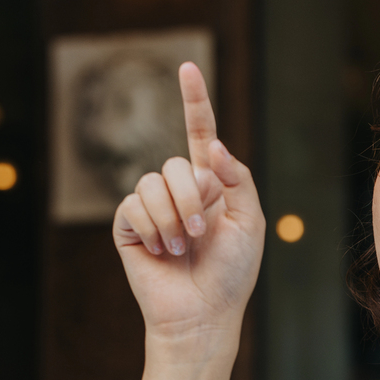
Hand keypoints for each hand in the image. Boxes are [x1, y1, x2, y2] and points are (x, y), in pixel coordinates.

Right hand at [112, 62, 265, 350]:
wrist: (205, 313)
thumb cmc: (232, 272)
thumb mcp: (251, 221)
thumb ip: (236, 178)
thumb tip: (213, 145)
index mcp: (210, 183)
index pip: (200, 133)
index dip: (195, 100)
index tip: (188, 67)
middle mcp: (178, 189)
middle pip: (176, 163)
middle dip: (193, 198)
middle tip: (201, 233)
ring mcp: (151, 205)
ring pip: (153, 182)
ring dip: (174, 218)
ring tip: (183, 247)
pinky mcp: (128, 225)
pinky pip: (135, 206)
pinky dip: (154, 229)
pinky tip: (162, 252)